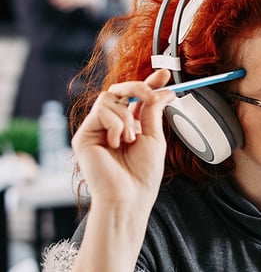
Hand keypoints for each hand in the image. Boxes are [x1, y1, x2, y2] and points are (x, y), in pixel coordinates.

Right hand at [72, 70, 175, 209]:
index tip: (165, 74)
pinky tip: (117, 143)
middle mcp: (111, 126)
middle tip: (151, 96)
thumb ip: (153, 112)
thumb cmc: (142, 174)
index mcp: (129, 126)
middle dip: (139, 87)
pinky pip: (101, 111)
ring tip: (131, 139)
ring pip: (111, 98)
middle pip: (120, 90)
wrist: (129, 196)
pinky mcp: (83, 135)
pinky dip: (116, 125)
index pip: (136, 98)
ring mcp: (96, 130)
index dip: (150, 83)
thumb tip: (163, 91)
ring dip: (127, 117)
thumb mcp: (154, 138)